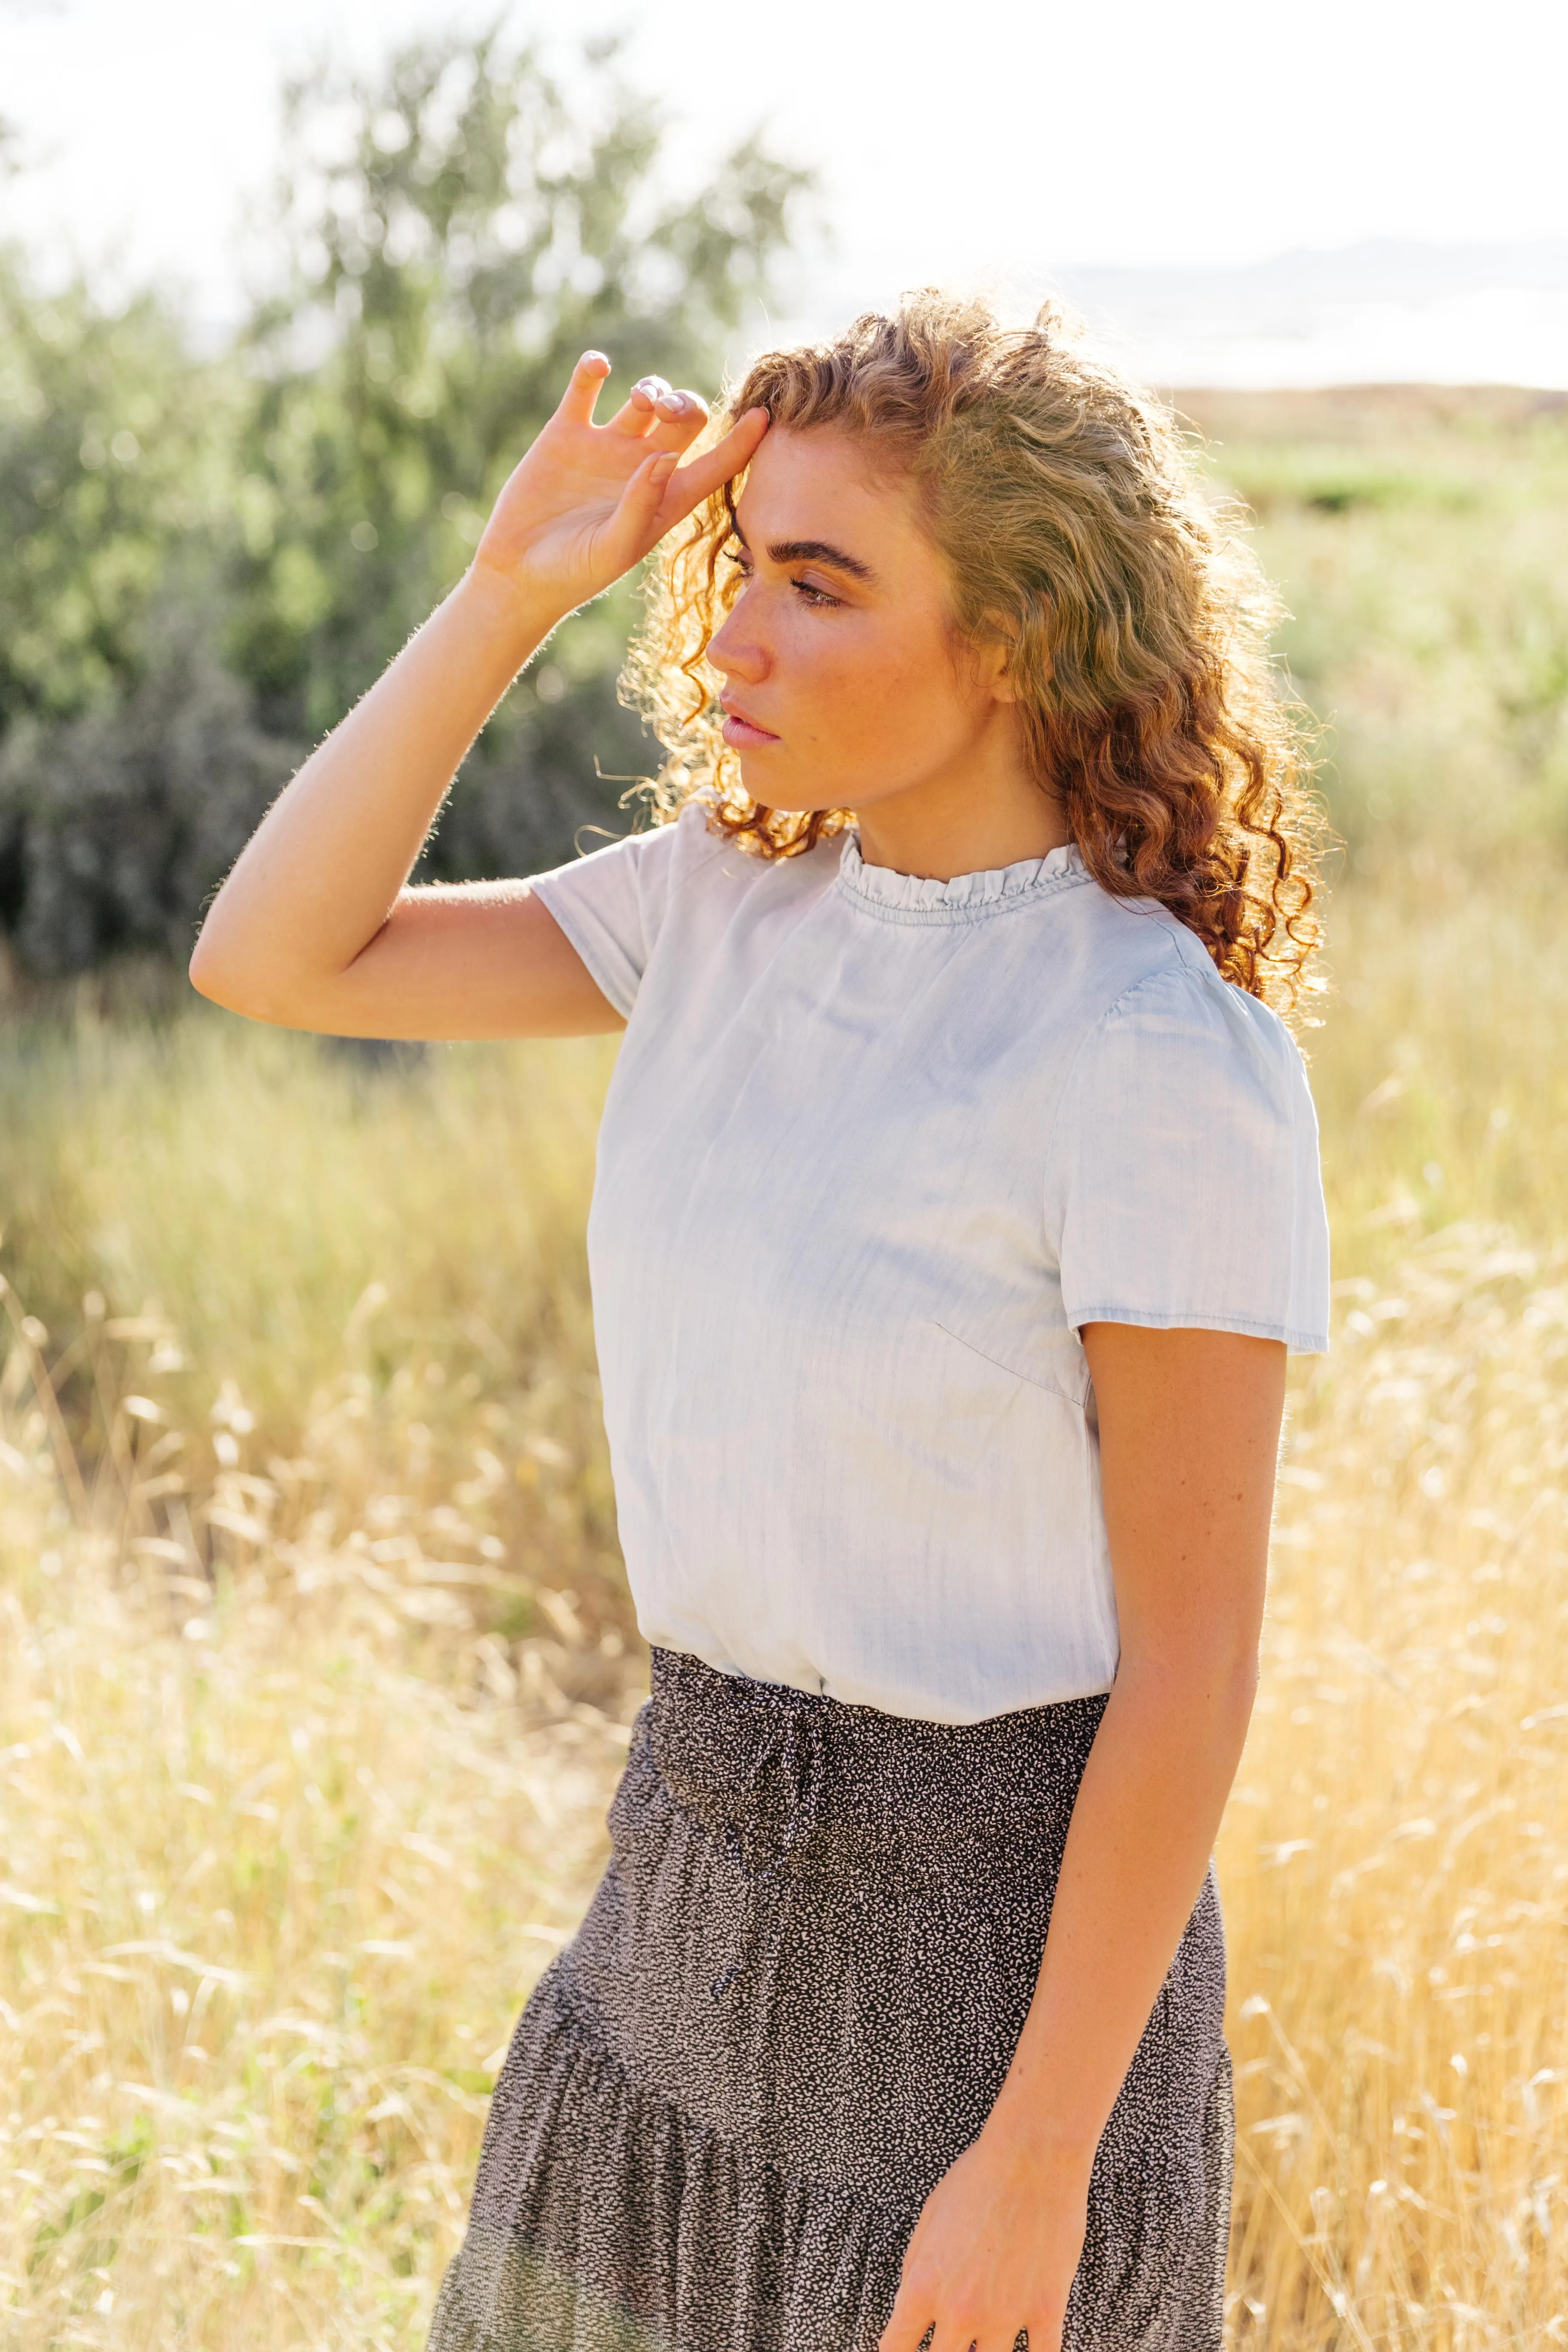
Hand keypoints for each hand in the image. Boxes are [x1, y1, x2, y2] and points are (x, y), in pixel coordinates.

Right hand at [469, 352, 767, 626]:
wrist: (519, 573)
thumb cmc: (574, 574)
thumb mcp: (613, 549)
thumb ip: (642, 506)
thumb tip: (665, 457)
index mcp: (666, 499)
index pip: (717, 464)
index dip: (742, 441)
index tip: (763, 415)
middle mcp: (642, 467)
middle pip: (685, 419)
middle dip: (685, 404)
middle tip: (667, 412)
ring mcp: (606, 447)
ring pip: (645, 398)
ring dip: (651, 387)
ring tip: (640, 400)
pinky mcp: (566, 433)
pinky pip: (585, 388)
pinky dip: (592, 368)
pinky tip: (598, 366)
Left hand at [879, 2117, 1090, 2351]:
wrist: (1033, 2153)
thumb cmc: (979, 2176)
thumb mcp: (929, 2216)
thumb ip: (915, 2266)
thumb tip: (909, 2302)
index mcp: (924, 2284)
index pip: (894, 2348)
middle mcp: (960, 2309)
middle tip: (951, 2342)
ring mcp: (1005, 2315)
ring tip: (987, 2341)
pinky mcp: (1046, 2310)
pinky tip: (1030, 2350)